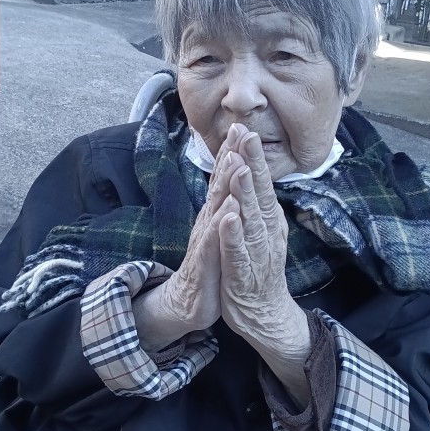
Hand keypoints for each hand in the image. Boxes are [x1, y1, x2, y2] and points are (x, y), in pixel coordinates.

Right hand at [132, 126, 244, 350]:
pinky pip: (214, 241)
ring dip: (225, 184)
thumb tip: (230, 182)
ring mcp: (205, 240)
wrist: (188, 303)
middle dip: (229, 157)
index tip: (242, 127)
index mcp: (214, 215)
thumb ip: (222, 206)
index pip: (223, 180)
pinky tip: (229, 210)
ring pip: (216, 208)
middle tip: (239, 130)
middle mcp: (207, 222)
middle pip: (219, 185)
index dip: (232, 154)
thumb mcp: (217, 232)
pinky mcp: (205, 262)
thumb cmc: (208, 266)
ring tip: (236, 160)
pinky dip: (222, 225)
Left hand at [218, 127, 311, 404]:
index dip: (251, 156)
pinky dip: (234, 234)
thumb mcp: (256, 229)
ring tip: (238, 169)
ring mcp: (256, 250)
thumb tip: (248, 170)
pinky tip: (229, 218)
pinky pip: (238, 251)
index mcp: (266, 218)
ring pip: (250, 217)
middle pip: (258, 192)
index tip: (243, 128)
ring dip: (244, 193)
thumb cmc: (257, 266)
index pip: (259, 181)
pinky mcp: (244, 272)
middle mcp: (265, 229)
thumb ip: (253, 201)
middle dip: (251, 163)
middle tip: (247, 134)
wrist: (265, 312)